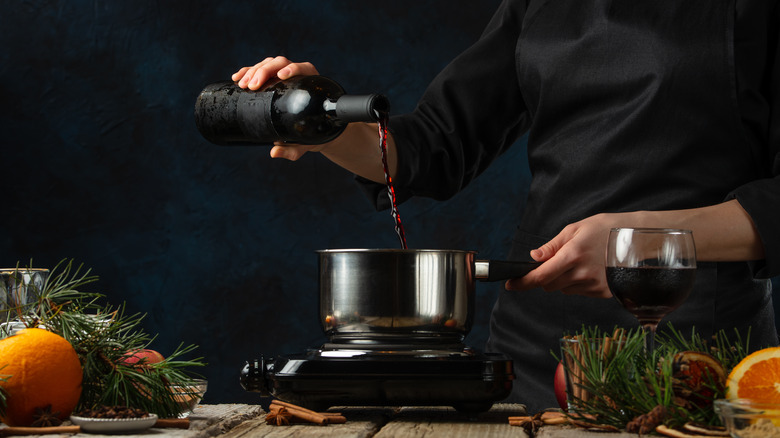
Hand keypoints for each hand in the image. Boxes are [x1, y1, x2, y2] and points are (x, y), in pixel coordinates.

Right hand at [232, 56, 320, 159]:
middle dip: (264, 71)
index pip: (302, 69)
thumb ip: (292, 150)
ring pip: (268, 64)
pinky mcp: (272, 80)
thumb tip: (274, 152)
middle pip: (280, 63)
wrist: (312, 133)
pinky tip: (236, 78)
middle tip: (251, 86)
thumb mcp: (305, 144)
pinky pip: (259, 71)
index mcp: (311, 85)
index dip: (292, 69)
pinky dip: (247, 71)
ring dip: (253, 71)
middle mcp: (298, 76)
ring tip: (242, 84)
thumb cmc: (312, 137)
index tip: (280, 76)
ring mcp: (284, 75)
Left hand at [505, 213, 636, 297]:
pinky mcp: (603, 292)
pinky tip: (590, 269)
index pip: (541, 276)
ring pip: (564, 289)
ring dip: (562, 280)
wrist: (639, 239)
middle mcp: (582, 273)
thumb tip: (534, 258)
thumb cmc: (606, 229)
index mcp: (572, 255)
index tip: (510, 284)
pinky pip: (579, 292)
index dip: (523, 282)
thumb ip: (553, 246)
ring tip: (580, 261)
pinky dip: (577, 283)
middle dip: (545, 276)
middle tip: (555, 262)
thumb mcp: (576, 229)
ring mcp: (594, 285)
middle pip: (549, 285)